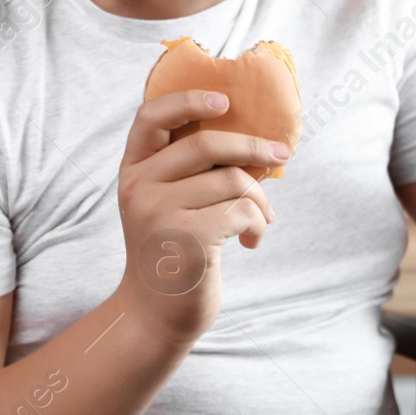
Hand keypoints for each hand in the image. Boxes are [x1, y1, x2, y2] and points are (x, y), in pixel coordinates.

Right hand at [114, 90, 289, 344]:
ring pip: (233, 181)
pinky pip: (242, 210)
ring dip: (260, 201)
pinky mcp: (186, 238)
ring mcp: (159, 212)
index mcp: (133, 171)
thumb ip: (187, 171)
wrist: (156, 314)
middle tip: (281, 155)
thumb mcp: (166, 204)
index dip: (188, 100)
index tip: (224, 100)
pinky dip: (258, 224)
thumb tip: (253, 141)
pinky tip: (251, 241)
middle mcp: (139, 187)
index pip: (150, 117)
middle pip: (207, 145)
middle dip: (253, 147)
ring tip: (260, 220)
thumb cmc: (174, 252)